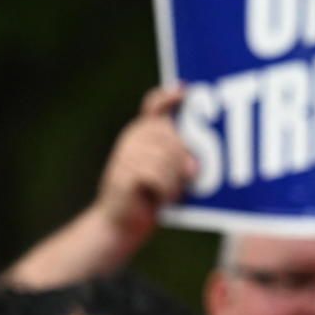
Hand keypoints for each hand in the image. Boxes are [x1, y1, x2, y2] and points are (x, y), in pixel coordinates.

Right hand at [94, 87, 197, 241]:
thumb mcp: (169, 173)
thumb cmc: (151, 196)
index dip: (169, 97)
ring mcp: (124, 155)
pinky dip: (165, 191)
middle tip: (189, 177)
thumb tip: (195, 163)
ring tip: (172, 192)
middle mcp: (132, 138)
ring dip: (176, 180)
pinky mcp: (122, 175)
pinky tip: (162, 199)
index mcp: (144, 133)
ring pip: (165, 157)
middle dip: (184, 158)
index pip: (155, 106)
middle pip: (169, 135)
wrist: (120, 223)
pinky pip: (155, 176)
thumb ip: (179, 160)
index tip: (185, 91)